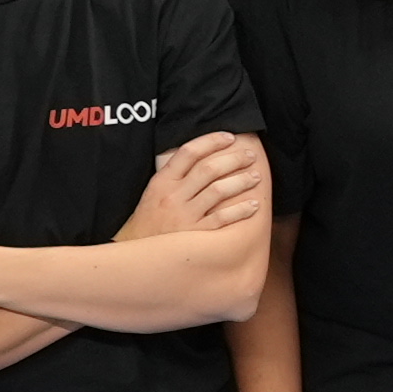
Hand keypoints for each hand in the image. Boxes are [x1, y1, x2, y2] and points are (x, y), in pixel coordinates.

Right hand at [122, 132, 264, 237]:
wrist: (136, 254)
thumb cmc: (149, 220)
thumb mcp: (154, 192)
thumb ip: (174, 175)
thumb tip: (201, 157)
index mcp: (162, 181)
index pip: (188, 152)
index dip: (211, 141)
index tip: (230, 137)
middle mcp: (173, 196)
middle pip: (209, 169)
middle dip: (234, 159)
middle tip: (250, 156)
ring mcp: (184, 215)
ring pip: (218, 191)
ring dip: (241, 181)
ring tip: (256, 176)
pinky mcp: (195, 235)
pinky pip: (222, 218)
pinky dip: (240, 210)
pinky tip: (254, 205)